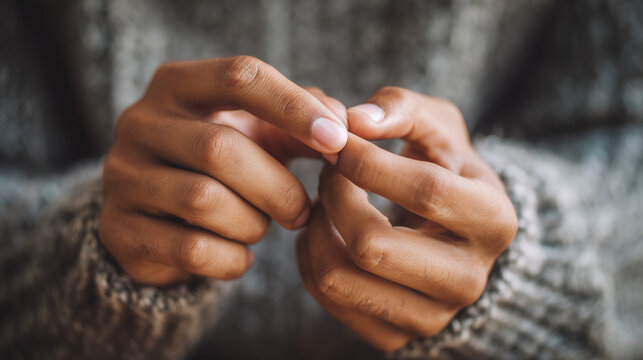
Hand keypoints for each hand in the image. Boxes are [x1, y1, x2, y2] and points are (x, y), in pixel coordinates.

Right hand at [100, 56, 347, 285]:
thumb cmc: (224, 160)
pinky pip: (190, 250)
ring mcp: (122, 176)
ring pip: (203, 201)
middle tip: (302, 211)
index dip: (293, 107)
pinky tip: (240, 256)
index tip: (336, 141)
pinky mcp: (118, 229)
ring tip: (263, 227)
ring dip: (252, 224)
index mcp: (177, 84)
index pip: (239, 77)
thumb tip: (346, 124)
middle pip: (220, 149)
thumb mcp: (260, 130)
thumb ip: (303, 119)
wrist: (159, 212)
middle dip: (277, 187)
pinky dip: (231, 260)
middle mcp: (140, 122)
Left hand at [296, 87, 517, 349]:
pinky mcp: (396, 335)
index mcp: (494, 221)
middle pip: (371, 245)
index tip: (338, 140)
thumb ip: (401, 108)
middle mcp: (469, 280)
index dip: (367, 161)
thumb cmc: (443, 169)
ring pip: (338, 277)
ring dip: (314, 227)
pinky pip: (326, 298)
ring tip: (323, 200)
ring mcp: (432, 316)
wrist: (454, 234)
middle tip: (329, 171)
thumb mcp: (437, 126)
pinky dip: (310, 256)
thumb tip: (354, 120)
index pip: (424, 192)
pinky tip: (323, 230)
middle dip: (334, 197)